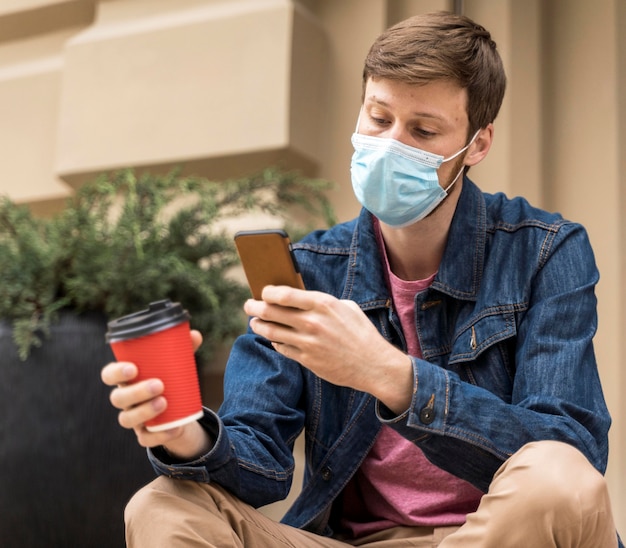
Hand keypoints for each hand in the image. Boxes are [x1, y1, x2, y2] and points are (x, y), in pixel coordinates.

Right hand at [101, 330, 211, 459]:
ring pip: (126, 419)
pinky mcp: (144, 435)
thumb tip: (194, 335)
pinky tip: (174, 429)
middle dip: (136, 392)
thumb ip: (183, 349)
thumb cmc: (169, 379)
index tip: (133, 368)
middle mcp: (124, 399)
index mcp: (126, 378)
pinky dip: (160, 435)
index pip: (109, 374)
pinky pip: (145, 439)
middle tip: (159, 384)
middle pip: (118, 398)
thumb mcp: (176, 364)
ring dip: (144, 411)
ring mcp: (132, 418)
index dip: (115, 372)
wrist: (178, 410)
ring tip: (165, 402)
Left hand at [244, 286, 412, 413]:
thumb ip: (322, 302)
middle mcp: (312, 322)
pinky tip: (274, 339)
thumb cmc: (361, 333)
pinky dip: (275, 342)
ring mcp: (307, 342)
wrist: (373, 364)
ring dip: (258, 325)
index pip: (283, 294)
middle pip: (271, 311)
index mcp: (322, 304)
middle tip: (248, 306)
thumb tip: (301, 298)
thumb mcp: (346, 307)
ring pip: (271, 332)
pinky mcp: (306, 360)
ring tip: (255, 322)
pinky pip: (281, 348)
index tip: (263, 292)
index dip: (267, 292)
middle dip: (254, 307)